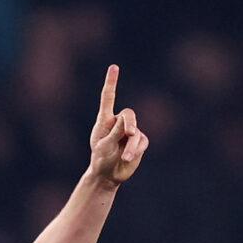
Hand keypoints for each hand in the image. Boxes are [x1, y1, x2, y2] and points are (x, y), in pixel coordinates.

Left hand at [87, 64, 147, 185]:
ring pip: (136, 132)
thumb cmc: (101, 159)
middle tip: (129, 134)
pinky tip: (128, 158)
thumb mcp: (104, 146)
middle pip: (129, 115)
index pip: (108, 98)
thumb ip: (115, 133)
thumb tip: (130, 125)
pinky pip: (142, 142)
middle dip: (130, 124)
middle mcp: (118, 122)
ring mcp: (130, 132)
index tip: (114, 67)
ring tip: (124, 157)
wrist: (108, 175)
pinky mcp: (139, 142)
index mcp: (105, 120)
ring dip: (131, 145)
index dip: (112, 82)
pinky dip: (136, 150)